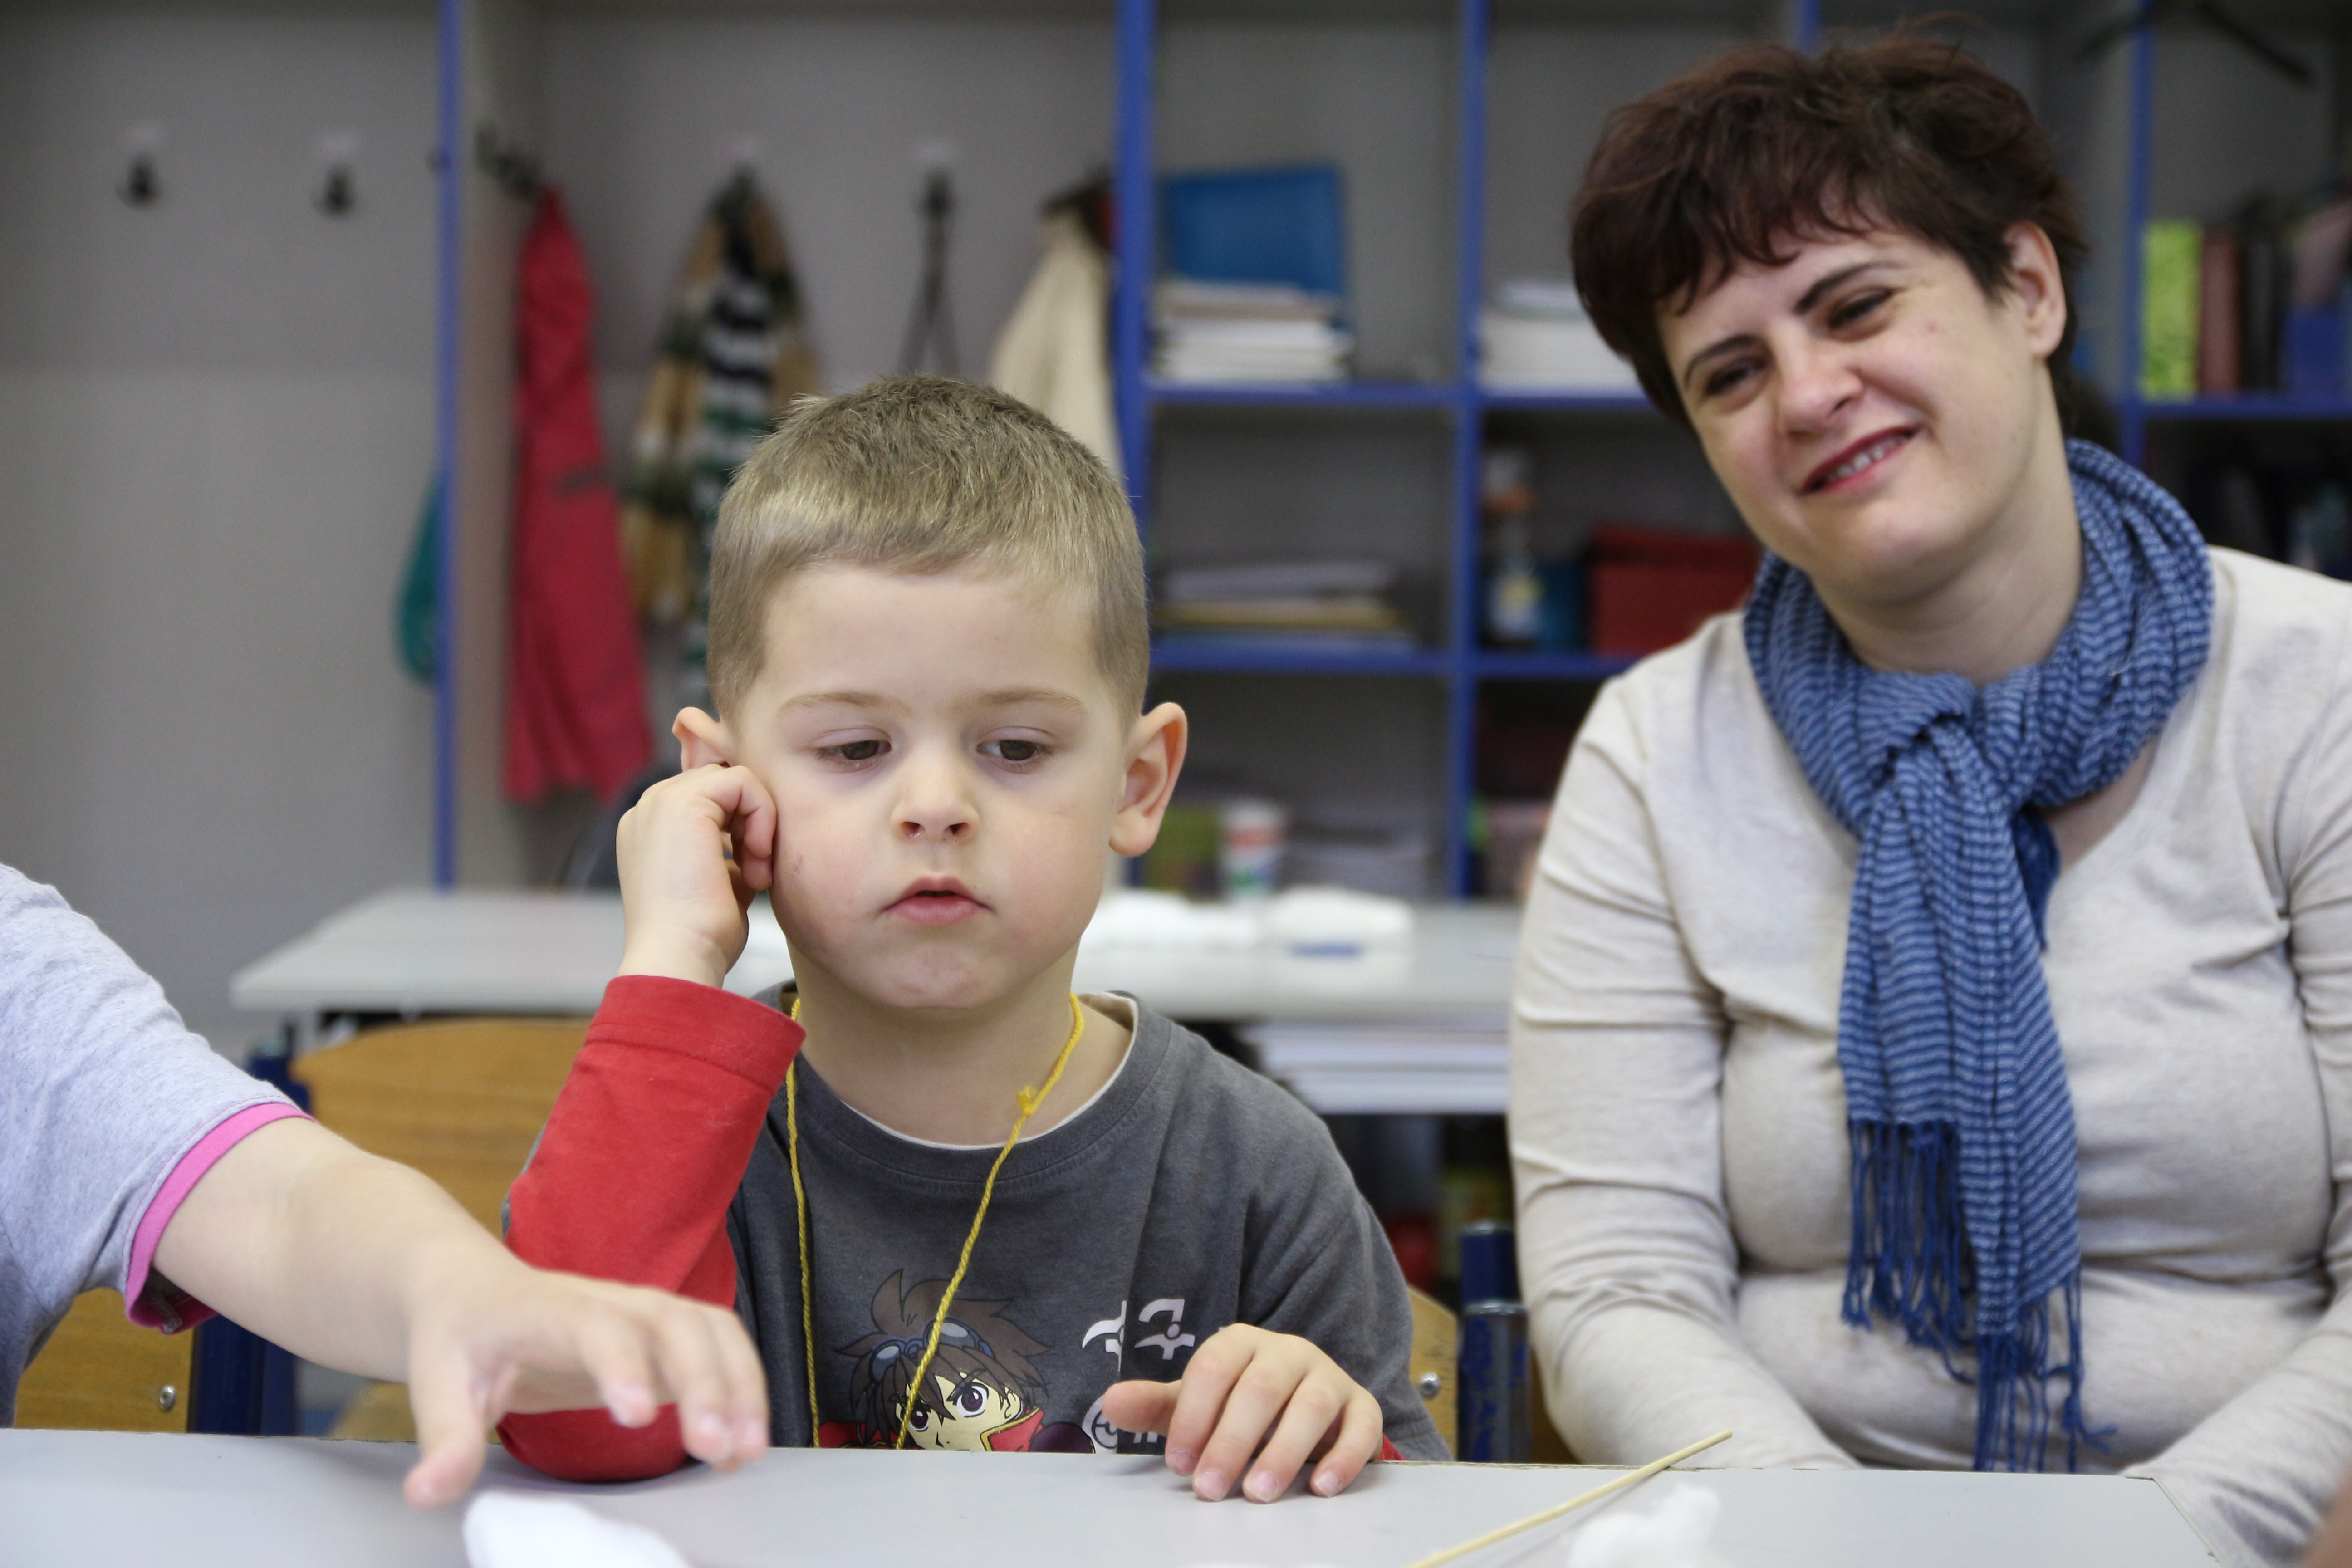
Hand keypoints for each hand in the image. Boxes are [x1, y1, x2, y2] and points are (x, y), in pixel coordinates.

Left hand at [401, 1258, 769, 1508]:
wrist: (473, 1292)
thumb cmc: (459, 1339)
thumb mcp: (436, 1385)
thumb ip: (443, 1439)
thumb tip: (427, 1493)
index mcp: (549, 1309)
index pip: (595, 1325)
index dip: (620, 1364)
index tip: (635, 1417)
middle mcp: (610, 1300)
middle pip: (673, 1324)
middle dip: (703, 1381)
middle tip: (713, 1447)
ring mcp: (645, 1313)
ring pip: (711, 1331)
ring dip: (738, 1385)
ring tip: (745, 1451)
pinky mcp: (666, 1337)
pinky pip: (721, 1348)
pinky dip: (743, 1388)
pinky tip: (741, 1447)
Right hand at [615, 761, 777, 988]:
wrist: (679, 958)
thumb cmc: (699, 938)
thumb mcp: (716, 885)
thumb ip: (728, 855)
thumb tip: (751, 842)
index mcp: (649, 831)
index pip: (711, 800)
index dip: (742, 827)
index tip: (751, 873)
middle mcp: (648, 811)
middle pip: (723, 786)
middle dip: (752, 823)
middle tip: (757, 873)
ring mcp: (659, 802)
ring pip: (734, 780)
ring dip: (758, 821)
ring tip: (756, 871)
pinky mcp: (681, 802)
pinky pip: (743, 781)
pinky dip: (762, 815)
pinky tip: (756, 857)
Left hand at [1100, 1324, 1384, 1502]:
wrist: (1303, 1404)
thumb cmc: (1238, 1406)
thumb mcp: (1196, 1404)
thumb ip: (1156, 1406)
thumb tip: (1109, 1402)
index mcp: (1242, 1343)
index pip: (1214, 1367)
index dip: (1193, 1415)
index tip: (1177, 1463)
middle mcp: (1288, 1352)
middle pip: (1261, 1388)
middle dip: (1232, 1441)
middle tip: (1210, 1489)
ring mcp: (1329, 1376)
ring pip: (1311, 1407)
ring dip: (1285, 1452)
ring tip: (1259, 1493)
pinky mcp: (1362, 1406)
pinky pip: (1361, 1426)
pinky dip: (1344, 1457)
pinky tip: (1321, 1488)